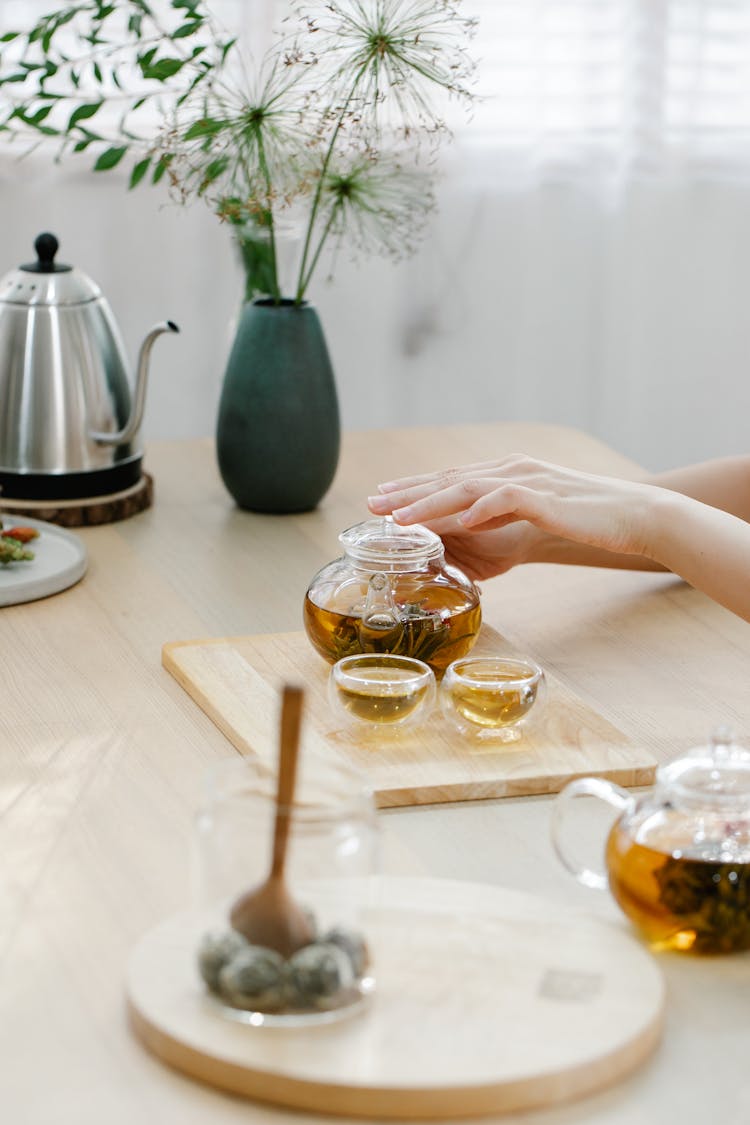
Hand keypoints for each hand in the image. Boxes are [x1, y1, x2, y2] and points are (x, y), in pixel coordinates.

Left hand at [368, 455, 660, 579]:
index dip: (413, 489)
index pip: (450, 479)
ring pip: (468, 488)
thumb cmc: (584, 520)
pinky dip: (482, 509)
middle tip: (372, 506)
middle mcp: (512, 470)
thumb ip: (498, 517)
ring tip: (401, 519)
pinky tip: (459, 521)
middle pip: (449, 479)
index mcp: (506, 474)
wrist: (634, 515)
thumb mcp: (532, 517)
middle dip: (408, 493)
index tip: (381, 501)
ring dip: (430, 502)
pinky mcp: (548, 497)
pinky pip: (507, 500)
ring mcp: (529, 481)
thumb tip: (465, 527)